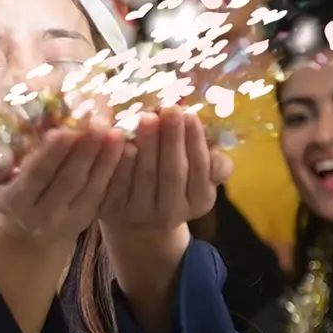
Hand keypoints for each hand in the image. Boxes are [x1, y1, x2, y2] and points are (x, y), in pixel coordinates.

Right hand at [0, 122, 125, 244]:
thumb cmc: (6, 193)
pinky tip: (125, 149)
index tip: (65, 130)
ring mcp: (69, 219)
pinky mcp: (88, 218)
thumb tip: (4, 154)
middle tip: (98, 121)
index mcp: (16, 202)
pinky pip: (104, 193)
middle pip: (68, 180)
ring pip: (91, 188)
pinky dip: (115, 171)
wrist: (28, 233)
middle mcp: (43, 215)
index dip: (52, 154)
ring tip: (116, 132)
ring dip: (106, 159)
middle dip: (85, 150)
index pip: (37, 175)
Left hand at [99, 109, 232, 233]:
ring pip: (145, 177)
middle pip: (173, 174)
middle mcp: (172, 213)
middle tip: (169, 110)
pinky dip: (120, 161)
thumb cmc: (175, 185)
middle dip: (172, 140)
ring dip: (147, 145)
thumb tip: (218, 152)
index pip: (200, 170)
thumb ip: (214, 165)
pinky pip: (117, 183)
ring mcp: (141, 214)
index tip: (190, 115)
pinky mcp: (114, 210)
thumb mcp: (200, 178)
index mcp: (199, 201)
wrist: (140, 221)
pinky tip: (120, 138)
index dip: (195, 143)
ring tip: (147, 117)